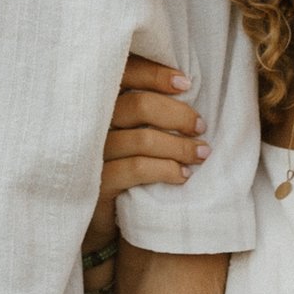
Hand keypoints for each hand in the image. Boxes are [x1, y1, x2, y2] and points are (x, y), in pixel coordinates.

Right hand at [84, 55, 207, 259]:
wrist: (94, 219)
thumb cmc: (119, 168)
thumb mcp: (129, 134)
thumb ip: (144, 110)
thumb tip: (187, 87)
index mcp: (99, 105)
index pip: (123, 74)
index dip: (154, 74)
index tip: (186, 84)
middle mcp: (92, 125)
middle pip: (137, 105)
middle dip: (177, 114)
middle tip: (200, 126)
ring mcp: (92, 155)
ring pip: (142, 139)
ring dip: (179, 147)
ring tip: (201, 154)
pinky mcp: (97, 183)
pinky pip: (137, 169)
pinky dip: (166, 170)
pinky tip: (183, 176)